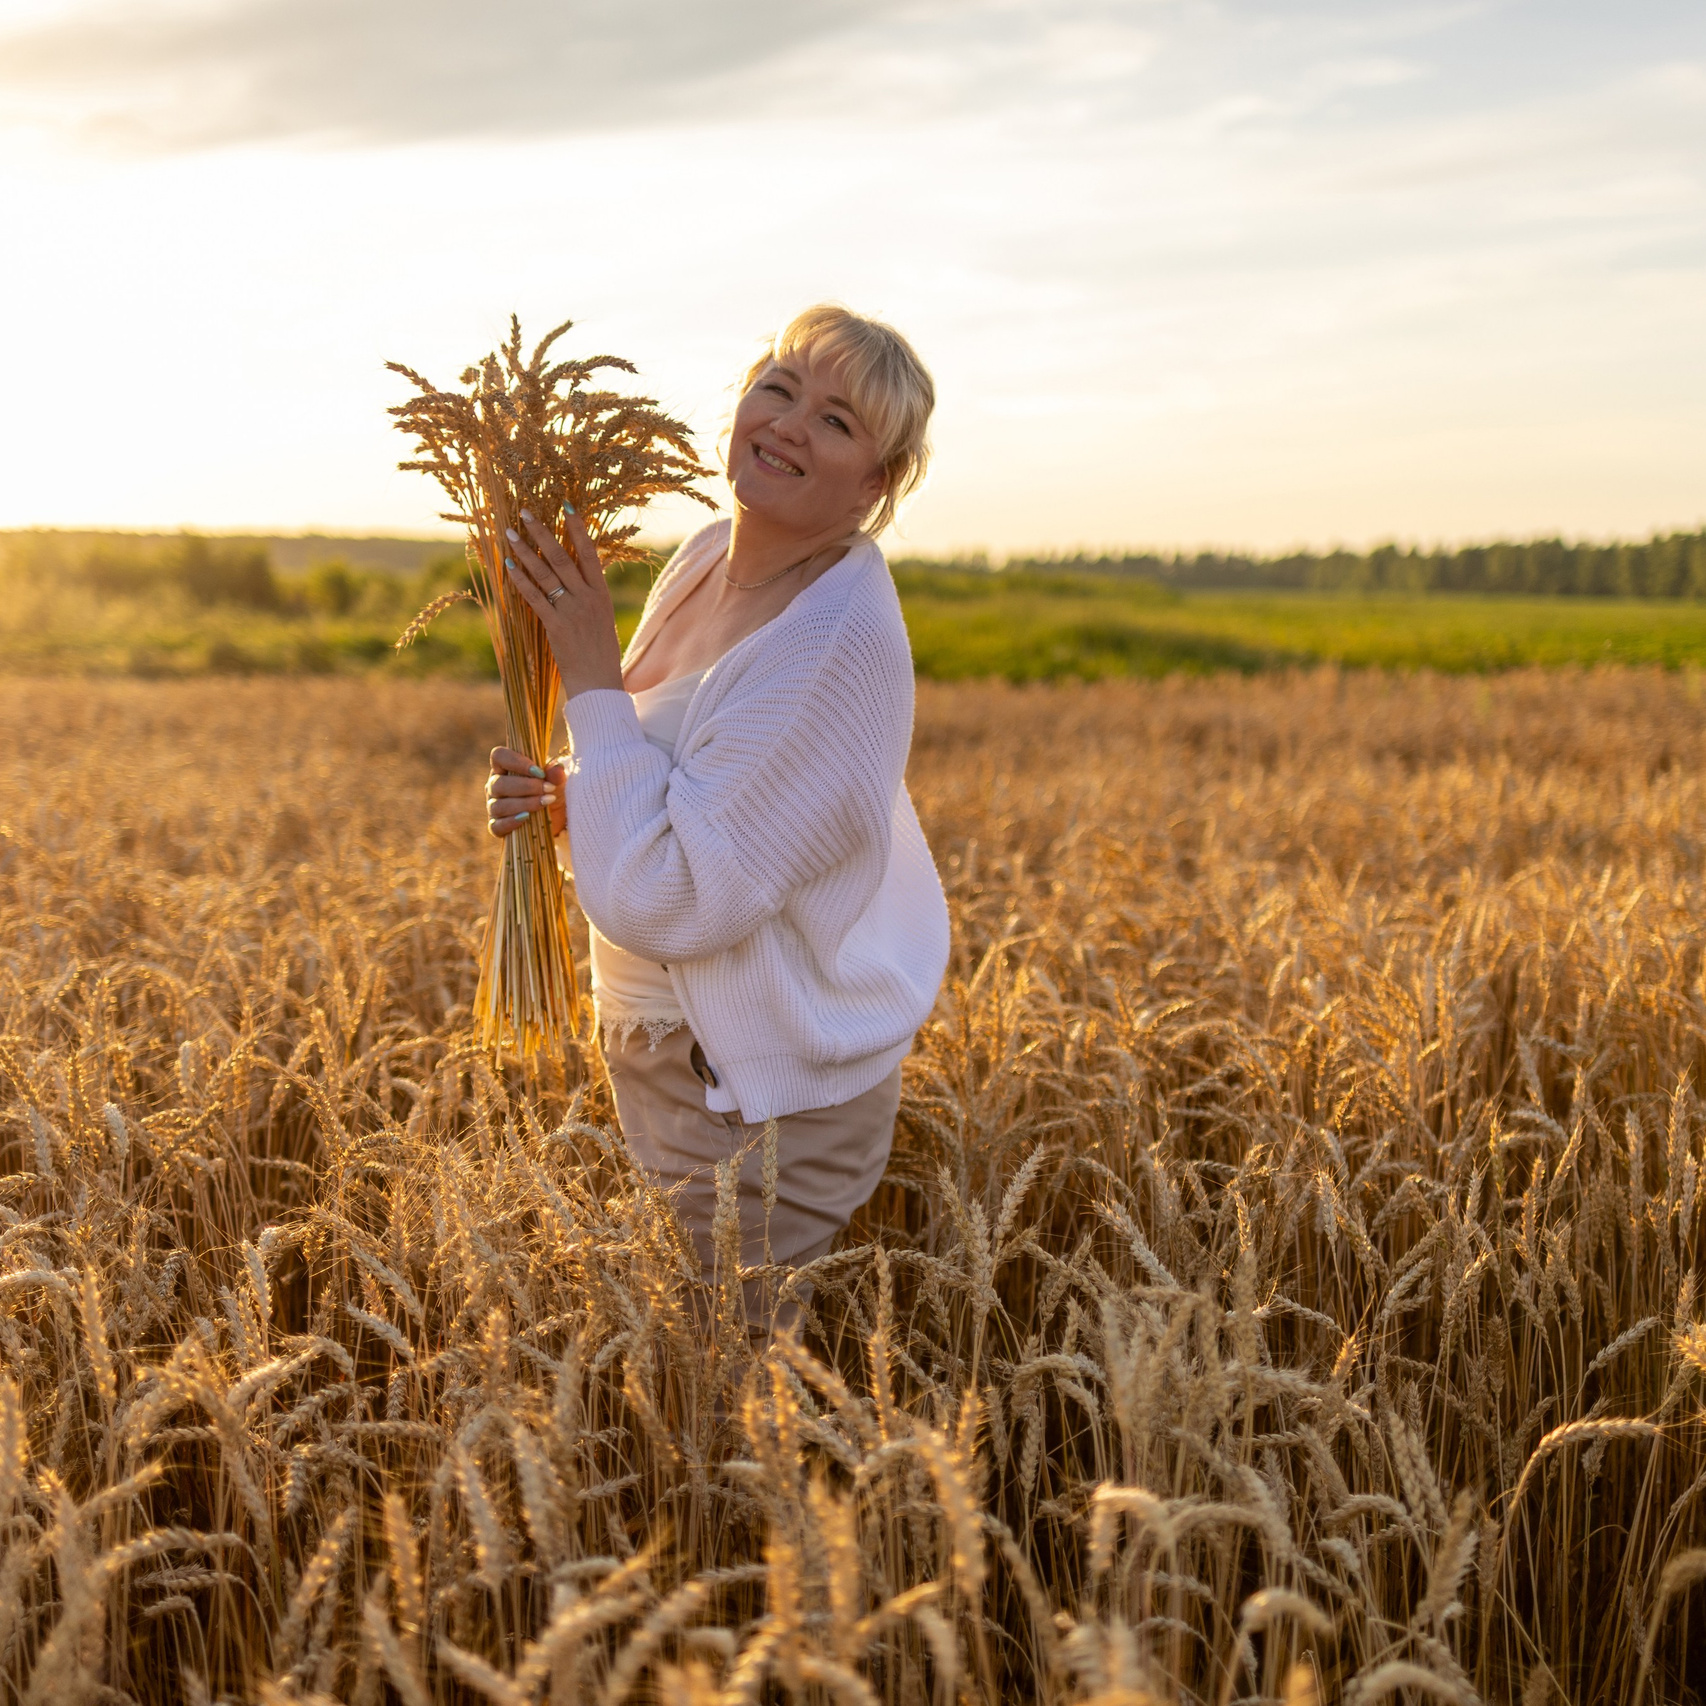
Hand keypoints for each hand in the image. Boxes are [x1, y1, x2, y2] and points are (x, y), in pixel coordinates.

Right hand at [486, 747, 565, 837]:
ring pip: (498, 805)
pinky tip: (527, 818)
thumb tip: (557, 768)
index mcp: (505, 768)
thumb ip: (556, 775)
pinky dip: (511, 822)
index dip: (517, 762)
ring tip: (544, 803)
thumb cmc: (552, 794)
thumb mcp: (558, 784)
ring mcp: (494, 807)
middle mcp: (495, 786)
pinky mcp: (496, 827)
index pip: (499, 756)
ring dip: (523, 804)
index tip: (539, 772)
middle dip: (526, 787)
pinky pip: (496, 826)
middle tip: (548, 789)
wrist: (558, 821)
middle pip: (498, 783)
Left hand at [502, 507, 624, 701]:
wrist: (599, 682)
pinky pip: (536, 598)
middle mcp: (588, 598)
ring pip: (547, 574)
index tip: (566, 504)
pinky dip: (521, 581)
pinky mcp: (556, 626)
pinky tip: (508, 567)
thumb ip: (588, 597)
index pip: (590, 553)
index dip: (578, 528)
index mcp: (602, 594)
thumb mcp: (601, 619)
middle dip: (544, 532)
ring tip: (510, 533)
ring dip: (526, 551)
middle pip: (564, 557)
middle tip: (526, 512)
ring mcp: (572, 611)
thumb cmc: (600, 653)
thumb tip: (573, 578)